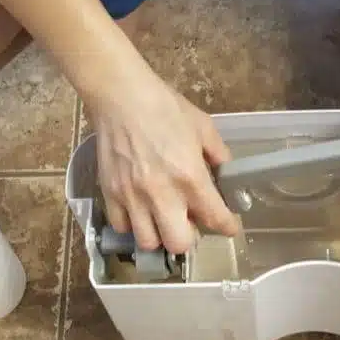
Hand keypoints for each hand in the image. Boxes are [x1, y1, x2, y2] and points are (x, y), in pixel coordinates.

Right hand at [84, 68, 239, 253]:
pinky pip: (122, 226)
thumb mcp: (203, 127)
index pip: (216, 218)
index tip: (228, 227)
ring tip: (161, 219)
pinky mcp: (110, 193)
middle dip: (188, 238)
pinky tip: (139, 210)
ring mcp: (133, 196)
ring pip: (148, 241)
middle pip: (179, 244)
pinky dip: (132, 224)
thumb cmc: (164, 107)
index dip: (227, 227)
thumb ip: (218, 154)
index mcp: (190, 177)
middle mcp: (162, 194)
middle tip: (188, 223)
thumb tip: (226, 172)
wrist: (121, 96)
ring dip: (159, 235)